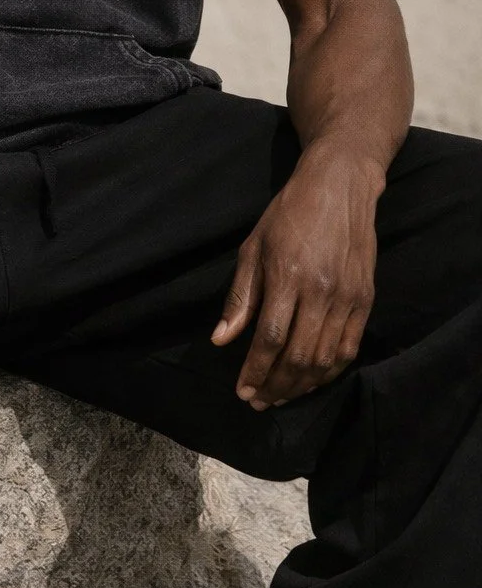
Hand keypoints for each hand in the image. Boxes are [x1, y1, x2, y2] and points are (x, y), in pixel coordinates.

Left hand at [211, 144, 383, 409]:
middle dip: (276, 386)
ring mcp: (347, 297)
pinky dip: (330, 372)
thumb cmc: (288, 213)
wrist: (340, 186)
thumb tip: (221, 339)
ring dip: (301, 385)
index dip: (255, 370)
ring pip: (326, 359)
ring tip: (280, 397)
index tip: (243, 391)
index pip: (271, 338)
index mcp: (287, 275)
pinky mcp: (366, 299)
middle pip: (299, 356)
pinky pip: (349, 348)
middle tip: (259, 401)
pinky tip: (312, 381)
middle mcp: (321, 291)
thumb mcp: (253, 246)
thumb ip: (240, 297)